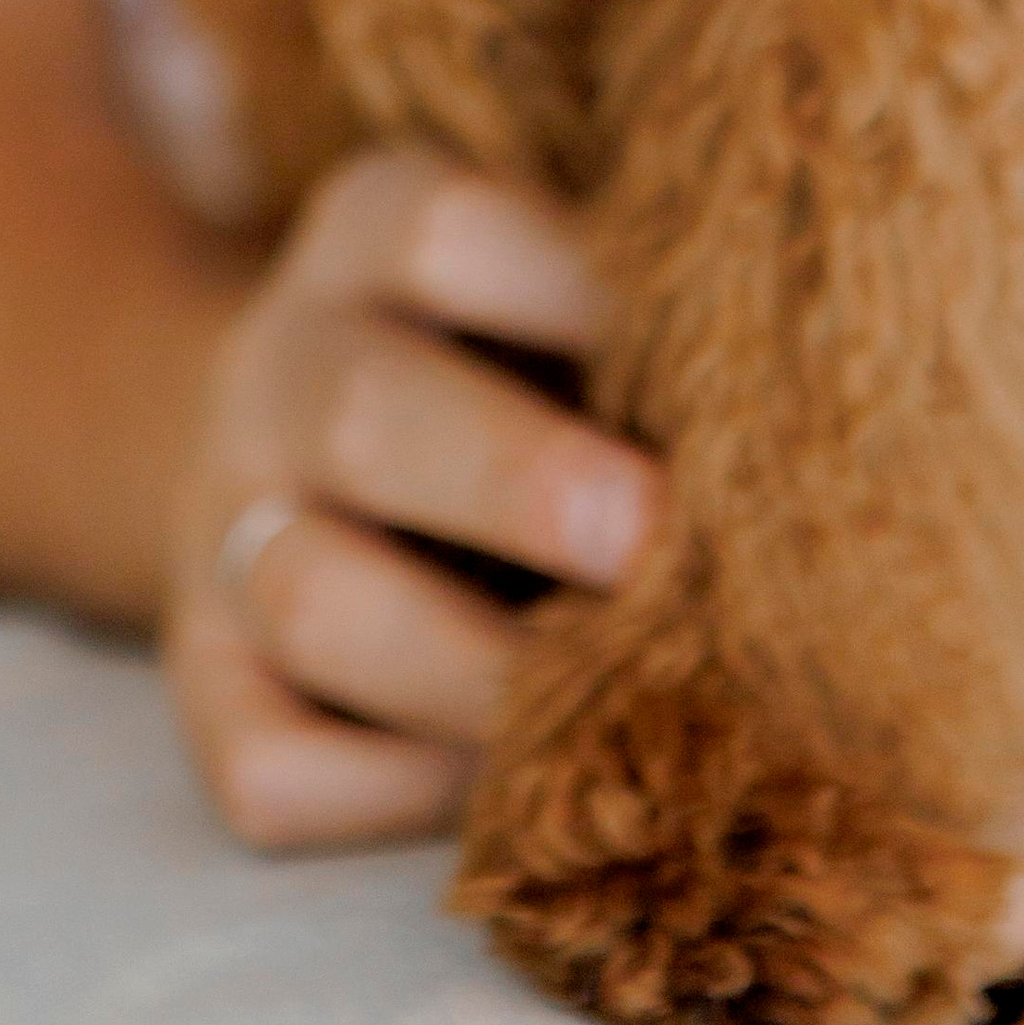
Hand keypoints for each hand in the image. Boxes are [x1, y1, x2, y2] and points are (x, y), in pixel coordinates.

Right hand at [163, 149, 660, 849]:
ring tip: (619, 717)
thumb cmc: (507, 357)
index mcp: (366, 236)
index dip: (575, 289)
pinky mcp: (206, 688)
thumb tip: (817, 420)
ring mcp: (223, 534)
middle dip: (519, 484)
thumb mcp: (546, 288)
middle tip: (653, 544)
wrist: (301, 443)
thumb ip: (638, 326)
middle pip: (364, 411)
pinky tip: (513, 787)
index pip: (441, 230)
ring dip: (477, 673)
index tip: (716, 357)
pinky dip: (396, 794)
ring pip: (309, 599)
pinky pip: (272, 765)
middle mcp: (277, 373)